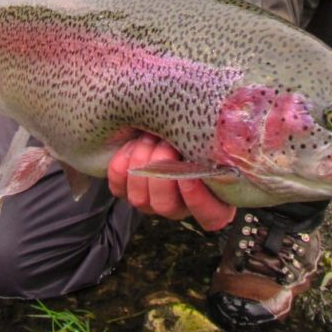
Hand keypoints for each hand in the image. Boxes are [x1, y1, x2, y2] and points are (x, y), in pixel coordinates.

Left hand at [107, 132, 235, 231]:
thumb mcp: (206, 130)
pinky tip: (134, 143)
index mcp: (212, 195)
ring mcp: (151, 201)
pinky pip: (119, 186)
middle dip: (163, 170)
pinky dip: (124, 161)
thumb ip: (211, 143)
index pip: (212, 217)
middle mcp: (181, 204)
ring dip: (143, 162)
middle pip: (167, 207)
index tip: (189, 177)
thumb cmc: (193, 122)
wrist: (161, 113)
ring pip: (140, 199)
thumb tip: (206, 143)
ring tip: (150, 136)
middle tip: (166, 143)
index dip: (199, 202)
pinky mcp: (127, 190)